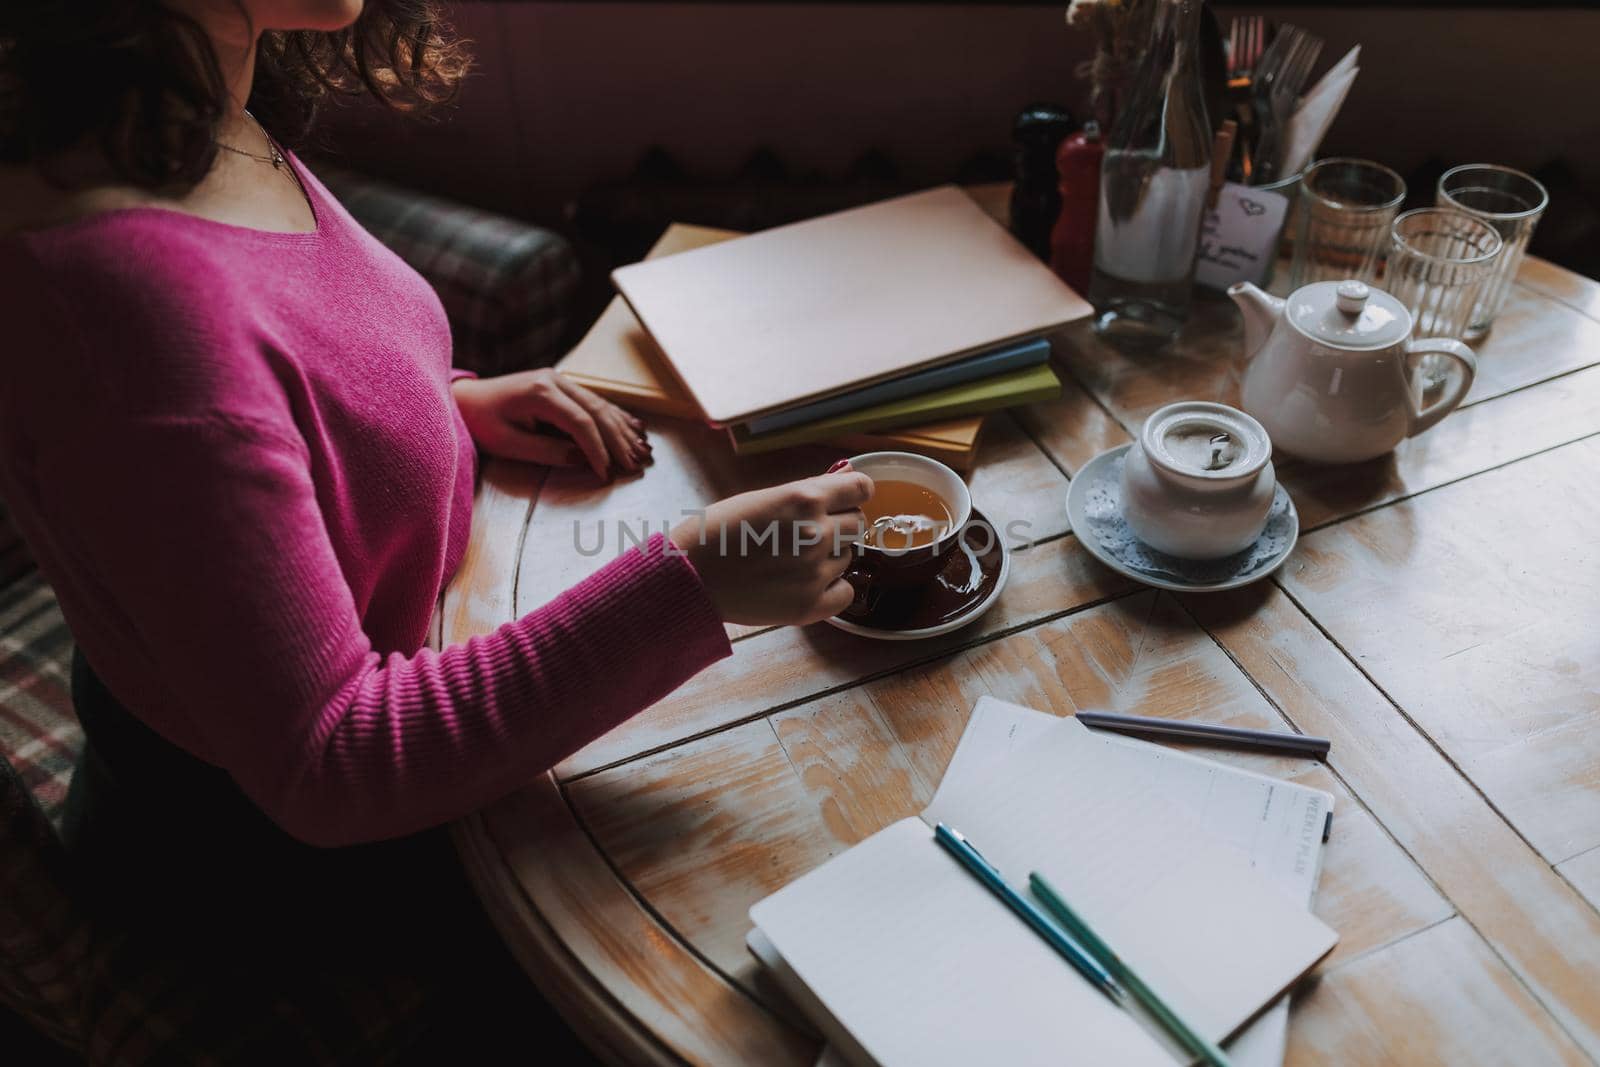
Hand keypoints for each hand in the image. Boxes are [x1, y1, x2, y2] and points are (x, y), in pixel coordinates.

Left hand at [451, 369, 650, 478]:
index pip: (581, 423)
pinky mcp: (561, 385)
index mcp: (540, 392)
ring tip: (641, 452)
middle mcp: (555, 380)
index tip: (607, 474)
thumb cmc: (481, 423)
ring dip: (622, 430)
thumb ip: (548, 452)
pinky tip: (634, 428)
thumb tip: (585, 460)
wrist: (465, 400)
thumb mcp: (509, 445)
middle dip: (618, 441)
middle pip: (597, 412)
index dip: (598, 450)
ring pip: (600, 405)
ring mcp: (560, 380)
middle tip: (634, 466)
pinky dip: (615, 417)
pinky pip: (594, 402)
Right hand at [671, 463, 873, 626]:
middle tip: (808, 534)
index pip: (861, 488)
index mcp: (803, 498)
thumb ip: (807, 490)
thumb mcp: (761, 498)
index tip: (846, 501)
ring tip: (793, 561)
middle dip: (839, 526)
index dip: (854, 494)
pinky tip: (807, 584)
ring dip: (830, 557)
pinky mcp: (809, 605)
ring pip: (848, 558)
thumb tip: (847, 473)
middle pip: (857, 524)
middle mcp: (816, 533)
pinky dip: (832, 589)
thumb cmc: (716, 532)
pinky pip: (845, 593)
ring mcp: (814, 572)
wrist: (688, 576)